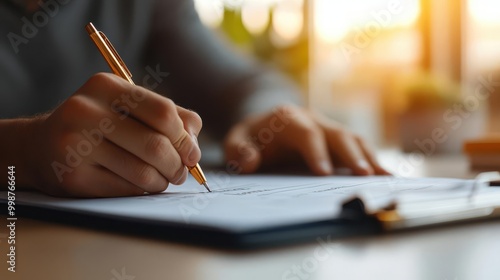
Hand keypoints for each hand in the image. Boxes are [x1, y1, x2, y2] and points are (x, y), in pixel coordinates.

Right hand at [28, 73, 201, 196]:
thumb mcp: (127, 107)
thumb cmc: (97, 126)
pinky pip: (127, 189)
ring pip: (144, 172)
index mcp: (105, 86)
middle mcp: (85, 111)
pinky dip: (144, 190)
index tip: (192, 154)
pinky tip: (142, 185)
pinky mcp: (73, 176)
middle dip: (178, 164)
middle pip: (156, 144)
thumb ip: (167, 116)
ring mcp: (75, 144)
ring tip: (164, 179)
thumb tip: (194, 142)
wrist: (39, 148)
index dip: (185, 138)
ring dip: (164, 181)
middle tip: (181, 172)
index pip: (163, 112)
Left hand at [224, 105, 389, 175]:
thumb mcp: (236, 141)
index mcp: (288, 119)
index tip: (324, 173)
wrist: (265, 124)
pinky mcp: (338, 140)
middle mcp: (313, 120)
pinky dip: (373, 160)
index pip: (306, 133)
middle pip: (337, 134)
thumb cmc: (251, 137)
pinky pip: (359, 147)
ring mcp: (329, 129)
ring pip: (353, 139)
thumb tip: (250, 161)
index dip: (316, 151)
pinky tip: (387, 177)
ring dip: (368, 157)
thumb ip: (239, 150)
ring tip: (382, 178)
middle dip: (351, 154)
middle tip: (363, 175)